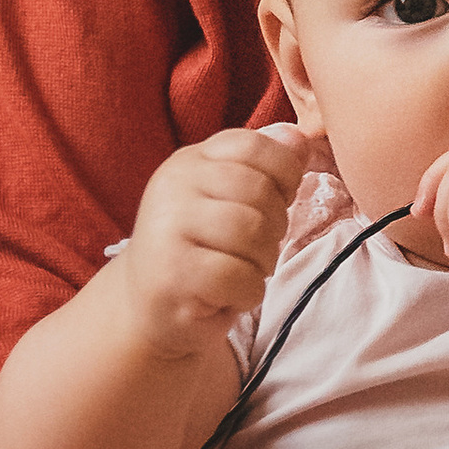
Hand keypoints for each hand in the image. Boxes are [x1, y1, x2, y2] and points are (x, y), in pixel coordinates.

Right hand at [121, 129, 313, 351]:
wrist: (148, 308)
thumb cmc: (201, 253)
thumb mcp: (230, 201)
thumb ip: (264, 169)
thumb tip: (300, 139)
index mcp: (190, 160)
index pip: (255, 146)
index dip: (284, 176)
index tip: (275, 204)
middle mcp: (173, 185)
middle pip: (259, 191)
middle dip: (275, 228)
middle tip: (254, 250)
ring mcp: (167, 227)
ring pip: (252, 231)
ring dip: (262, 262)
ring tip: (241, 272)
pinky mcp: (171, 273)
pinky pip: (238, 275)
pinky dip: (247, 293)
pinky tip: (229, 295)